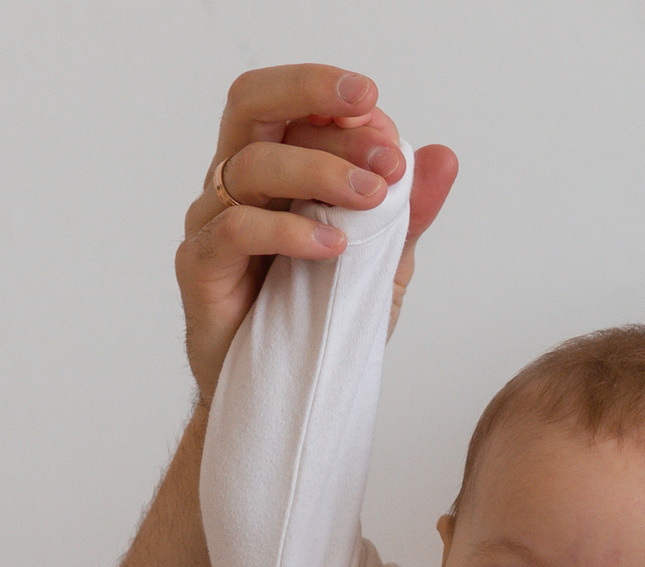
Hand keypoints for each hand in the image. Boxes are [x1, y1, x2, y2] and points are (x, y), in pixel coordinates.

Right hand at [175, 64, 458, 400]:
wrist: (281, 396)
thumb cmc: (319, 322)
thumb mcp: (381, 264)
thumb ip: (407, 212)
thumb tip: (443, 158)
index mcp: (276, 168)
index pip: (295, 104)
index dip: (339, 103)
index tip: (392, 138)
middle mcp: (237, 184)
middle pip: (252, 101)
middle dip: (312, 91)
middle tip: (375, 124)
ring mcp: (212, 222)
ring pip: (253, 165)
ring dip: (321, 171)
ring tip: (372, 199)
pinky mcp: (200, 267)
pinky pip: (237, 229)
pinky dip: (290, 232)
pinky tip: (334, 248)